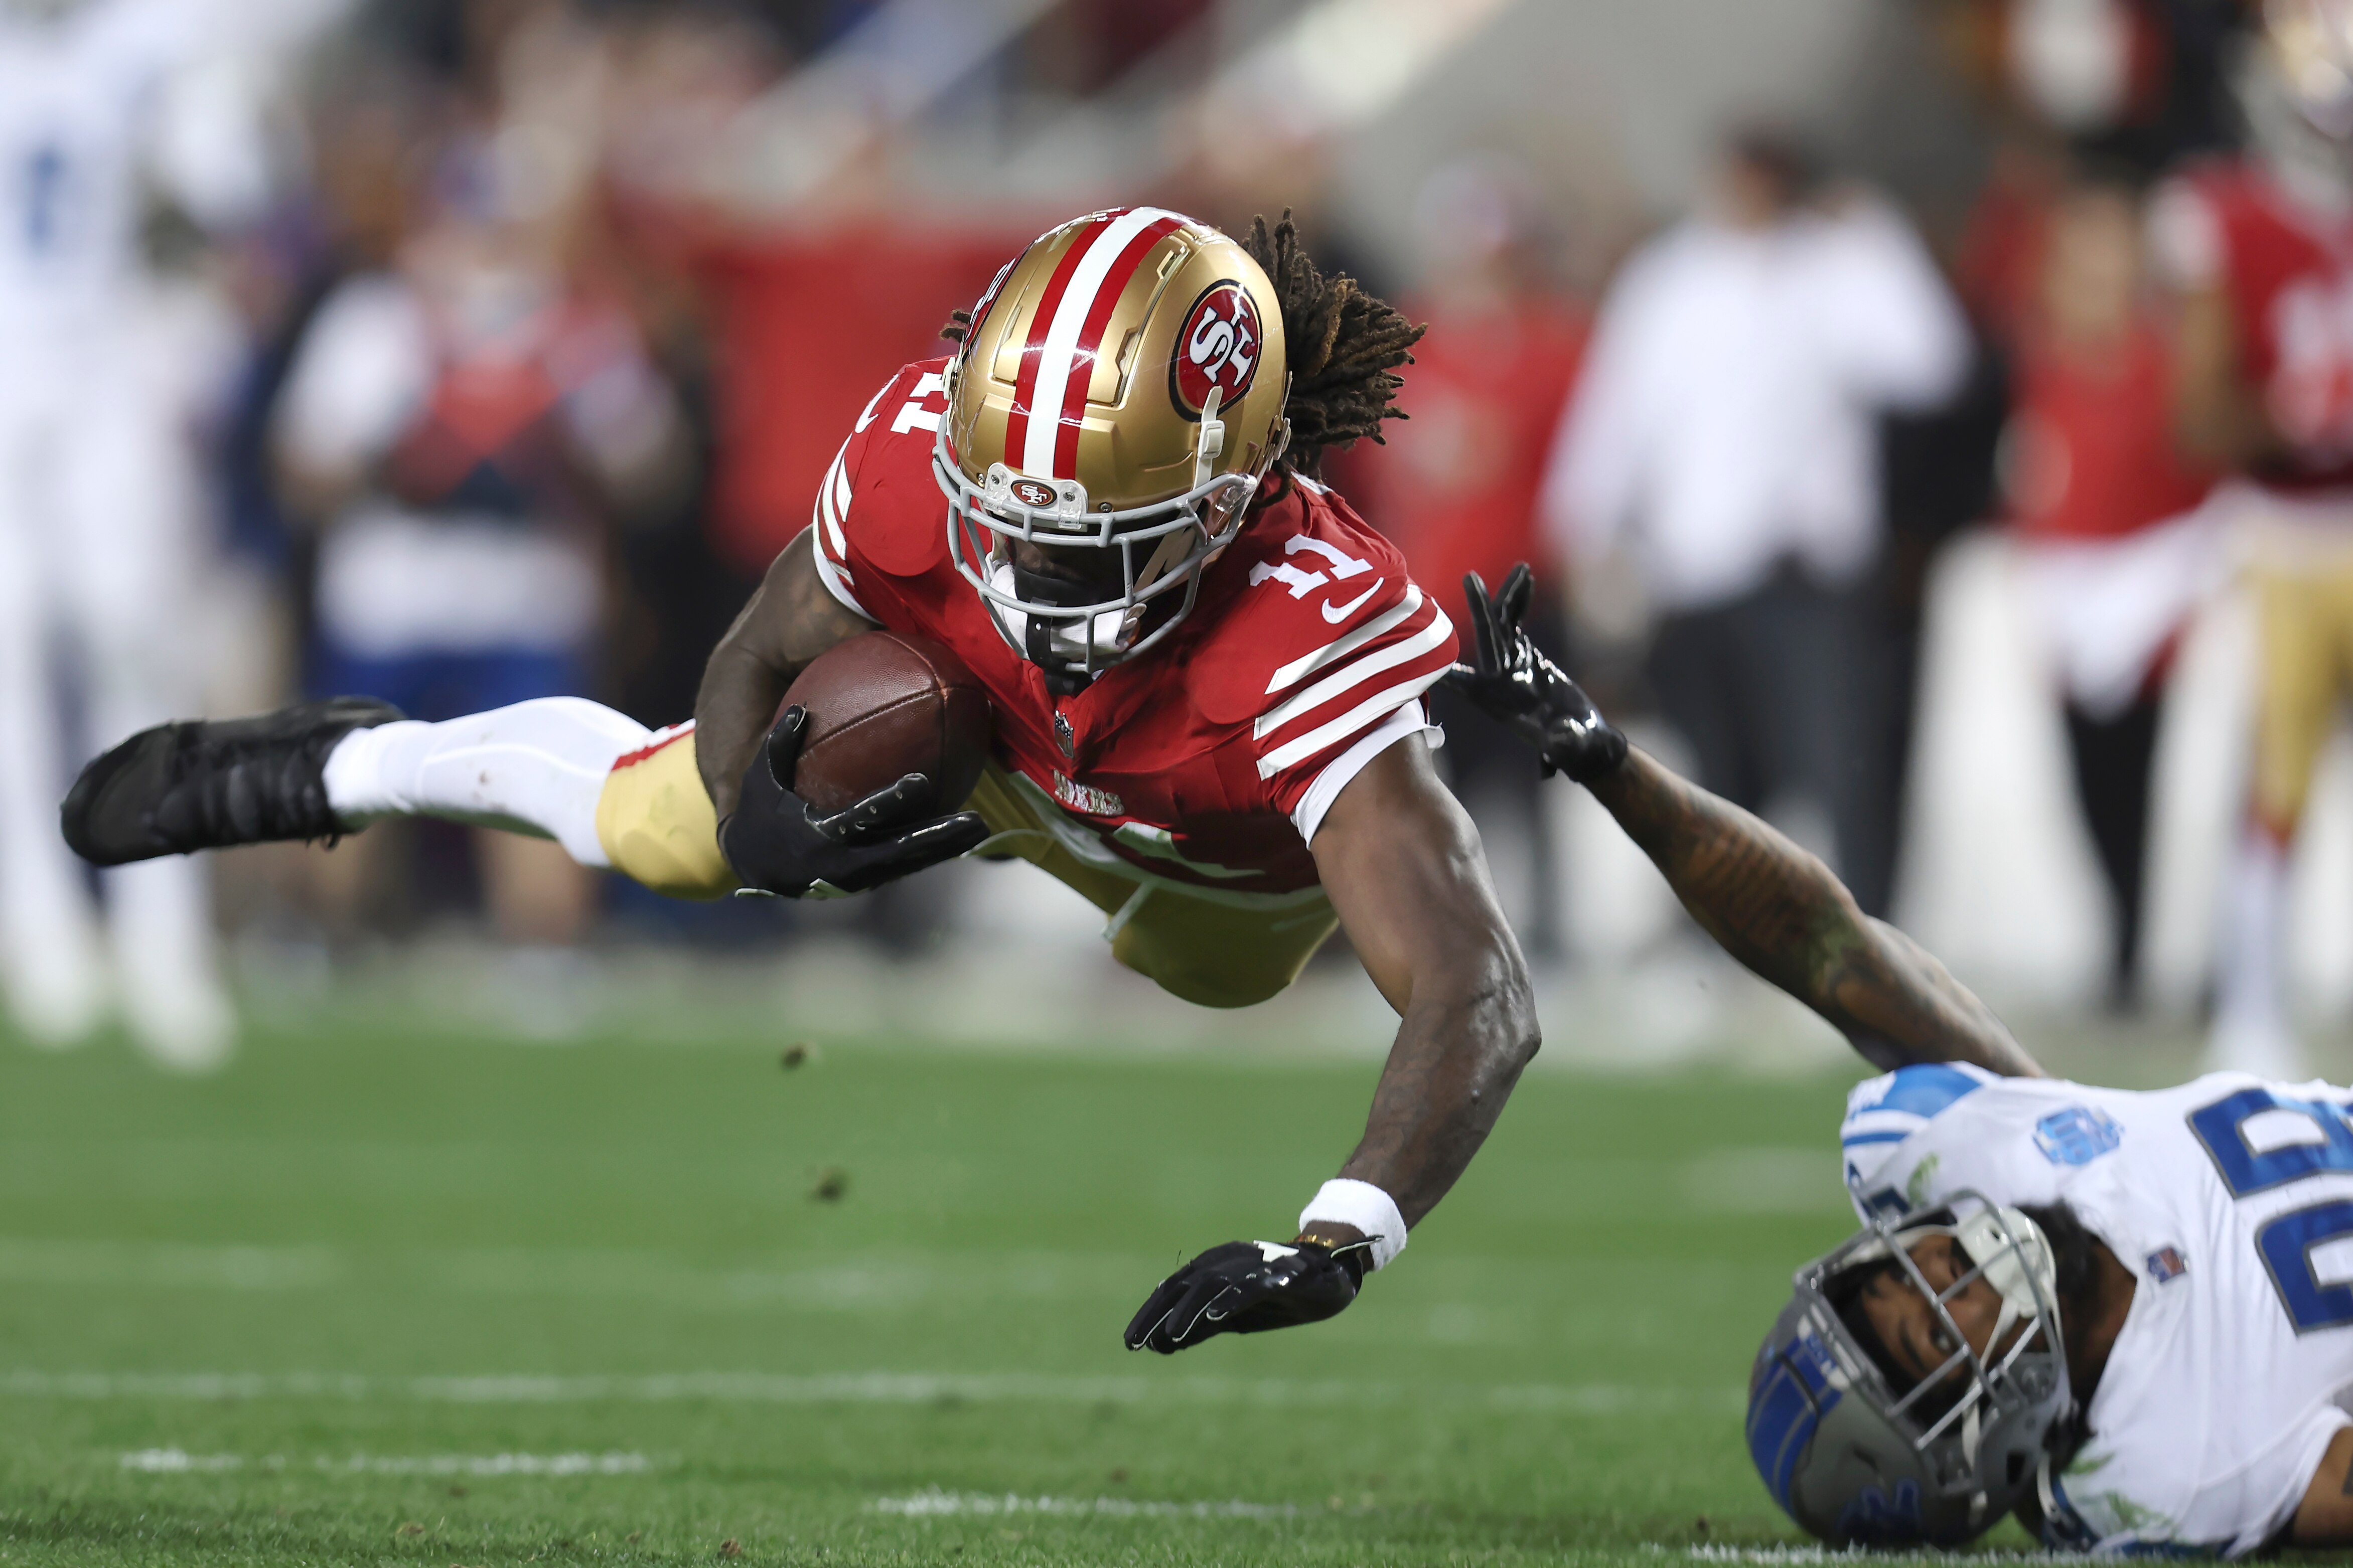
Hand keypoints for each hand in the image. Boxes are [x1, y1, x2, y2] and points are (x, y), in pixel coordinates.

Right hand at [719, 706, 988, 897]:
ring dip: (946, 848)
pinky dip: (932, 851)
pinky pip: (906, 865)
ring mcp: (858, 876)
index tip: (921, 782)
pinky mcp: (868, 881)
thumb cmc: (760, 815)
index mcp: (818, 835)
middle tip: (975, 821)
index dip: (892, 801)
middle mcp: (843, 862)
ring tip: (981, 829)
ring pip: (910, 863)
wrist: (755, 867)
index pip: (862, 816)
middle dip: (937, 837)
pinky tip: (961, 834)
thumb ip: (779, 745)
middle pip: (900, 850)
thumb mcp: (761, 780)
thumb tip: (801, 709)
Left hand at [1123, 1237, 1372, 1353]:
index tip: (1130, 1342)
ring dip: (1189, 1310)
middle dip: (1157, 1315)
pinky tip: (1214, 1317)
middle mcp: (1228, 1260)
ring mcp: (1255, 1265)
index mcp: (1214, 1267)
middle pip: (1184, 1285)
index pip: (1173, 1289)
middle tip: (1135, 1343)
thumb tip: (1162, 1344)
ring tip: (1170, 1336)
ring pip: (1212, 1284)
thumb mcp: (1233, 1317)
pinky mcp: (1281, 1274)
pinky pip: (1252, 1285)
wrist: (1331, 1273)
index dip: (1150, 1314)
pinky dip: (1231, 1299)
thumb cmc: (1276, 1295)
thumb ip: (1200, 1326)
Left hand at [1445, 563, 1626, 781]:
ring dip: (1508, 594)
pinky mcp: (1523, 653)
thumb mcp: (1567, 746)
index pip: (1460, 680)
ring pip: (1501, 622)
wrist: (1580, 739)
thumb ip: (1561, 745)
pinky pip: (1516, 621)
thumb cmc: (1571, 746)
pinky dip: (1521, 601)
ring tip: (1521, 568)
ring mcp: (1508, 662)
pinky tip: (1527, 579)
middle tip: (1470, 577)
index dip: (1442, 662)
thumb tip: (1560, 744)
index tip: (1420, 638)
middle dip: (1478, 606)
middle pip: (1483, 636)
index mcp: (1492, 699)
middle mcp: (1494, 677)